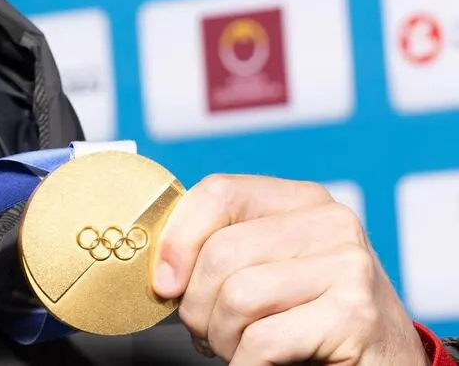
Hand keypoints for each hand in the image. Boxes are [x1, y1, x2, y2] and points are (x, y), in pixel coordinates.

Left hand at [150, 174, 427, 364]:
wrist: (382, 364)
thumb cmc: (310, 319)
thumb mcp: (267, 268)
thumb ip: (222, 249)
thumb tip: (160, 263)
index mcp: (301, 201)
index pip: (219, 192)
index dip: (178, 238)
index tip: (164, 282)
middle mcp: (331, 223)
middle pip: (221, 252)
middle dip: (197, 305)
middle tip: (206, 332)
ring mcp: (349, 266)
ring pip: (238, 297)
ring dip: (222, 338)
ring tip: (236, 348)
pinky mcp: (354, 314)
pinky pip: (262, 340)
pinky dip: (244, 363)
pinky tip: (257, 364)